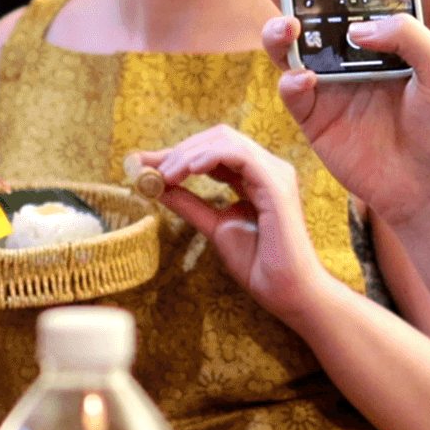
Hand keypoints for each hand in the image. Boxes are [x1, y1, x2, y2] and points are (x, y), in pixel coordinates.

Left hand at [133, 126, 332, 320]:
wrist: (286, 291)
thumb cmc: (259, 264)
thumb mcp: (214, 227)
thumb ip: (189, 203)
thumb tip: (157, 185)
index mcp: (255, 176)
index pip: (214, 150)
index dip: (178, 153)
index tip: (143, 164)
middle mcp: (267, 168)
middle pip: (218, 137)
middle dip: (180, 148)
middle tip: (151, 168)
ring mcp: (275, 173)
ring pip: (226, 141)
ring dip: (189, 153)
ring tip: (166, 174)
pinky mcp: (277, 185)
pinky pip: (240, 155)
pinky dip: (209, 157)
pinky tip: (189, 170)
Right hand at [251, 0, 429, 224]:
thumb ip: (407, 35)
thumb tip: (356, 29)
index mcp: (381, 36)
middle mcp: (349, 55)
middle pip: (307, 11)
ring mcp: (328, 85)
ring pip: (289, 47)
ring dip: (278, 30)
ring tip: (285, 25)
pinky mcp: (315, 119)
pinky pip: (292, 92)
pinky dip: (292, 81)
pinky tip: (304, 78)